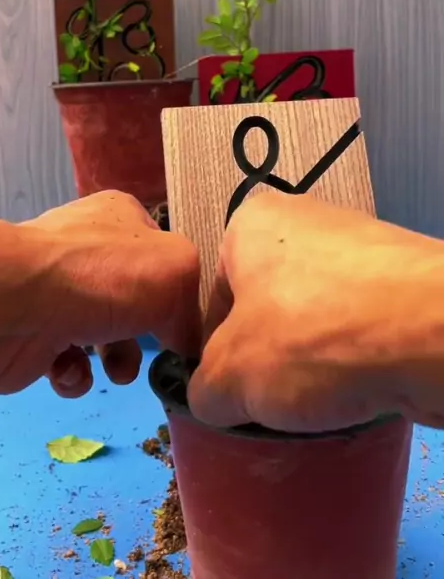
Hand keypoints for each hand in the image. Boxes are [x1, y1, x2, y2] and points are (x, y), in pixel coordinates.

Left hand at [0, 191, 198, 396]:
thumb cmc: (103, 277)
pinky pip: (69, 362)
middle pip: (136, 301)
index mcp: (123, 219)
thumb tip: (187, 340)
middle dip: (149, 335)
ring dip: (118, 361)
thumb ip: (192, 304)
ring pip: (105, 336)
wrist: (13, 304)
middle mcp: (90, 250)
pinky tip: (71, 369)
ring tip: (115, 372)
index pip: (165, 256)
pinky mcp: (35, 332)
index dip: (179, 293)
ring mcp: (59, 291)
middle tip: (157, 355)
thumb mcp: (177, 272)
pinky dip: (76, 374)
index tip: (187, 326)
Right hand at [188, 192, 431, 432]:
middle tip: (272, 403)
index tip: (231, 394)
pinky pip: (362, 325)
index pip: (215, 297)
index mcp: (252, 223)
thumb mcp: (229, 378)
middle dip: (268, 358)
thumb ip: (203, 389)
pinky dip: (356, 357)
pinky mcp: (403, 277)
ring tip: (321, 402)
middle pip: (268, 307)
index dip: (216, 354)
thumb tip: (212, 397)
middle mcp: (306, 220)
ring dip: (313, 361)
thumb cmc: (309, 337)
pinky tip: (361, 388)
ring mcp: (361, 245)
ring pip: (317, 318)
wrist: (431, 331)